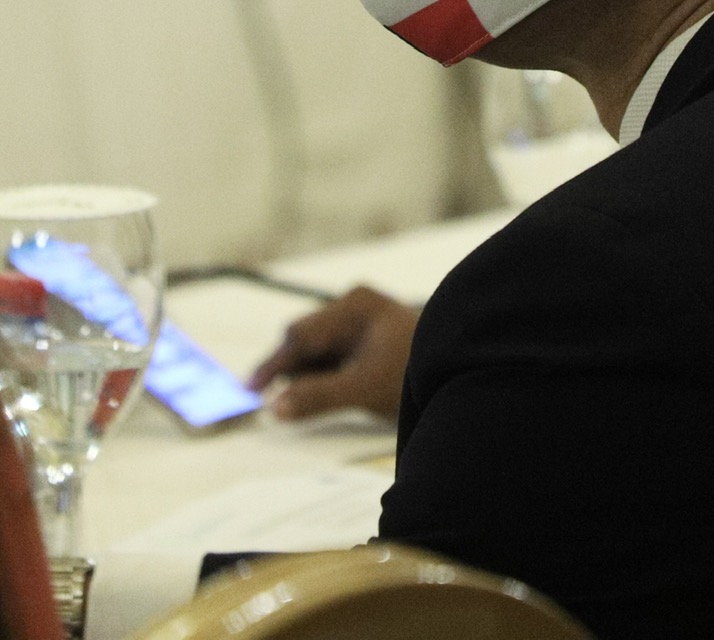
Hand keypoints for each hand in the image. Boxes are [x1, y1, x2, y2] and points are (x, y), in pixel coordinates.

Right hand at [249, 286, 418, 421]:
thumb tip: (276, 408)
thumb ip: (318, 396)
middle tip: (278, 403)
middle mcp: (354, 305)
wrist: (461, 371)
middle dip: (291, 371)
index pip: (302, 336)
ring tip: (314, 399)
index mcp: (355, 306)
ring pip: (316, 349)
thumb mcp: (364, 388)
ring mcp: (360, 319)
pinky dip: (322, 374)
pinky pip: (330, 354)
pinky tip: (331, 391)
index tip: (252, 391)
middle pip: (305, 339)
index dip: (275, 365)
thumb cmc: (416, 373)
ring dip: (307, 374)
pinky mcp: (364, 336)